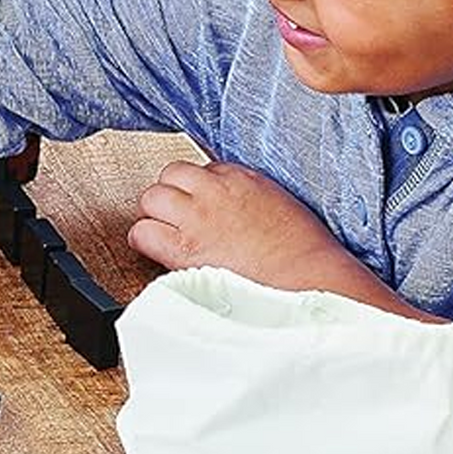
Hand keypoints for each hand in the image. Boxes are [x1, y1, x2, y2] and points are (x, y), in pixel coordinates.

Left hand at [128, 158, 374, 293]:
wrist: (310, 283)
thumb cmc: (304, 253)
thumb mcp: (279, 207)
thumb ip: (248, 200)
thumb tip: (232, 209)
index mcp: (243, 178)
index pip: (202, 170)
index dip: (199, 191)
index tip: (204, 209)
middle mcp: (215, 191)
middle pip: (170, 175)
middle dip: (171, 196)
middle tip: (180, 221)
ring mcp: (197, 217)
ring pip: (150, 198)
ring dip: (155, 215)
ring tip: (169, 236)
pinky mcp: (184, 248)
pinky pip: (142, 233)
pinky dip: (144, 241)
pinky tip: (157, 252)